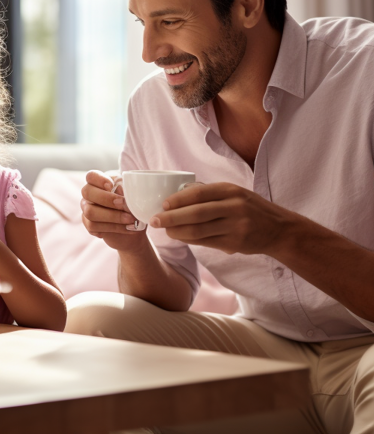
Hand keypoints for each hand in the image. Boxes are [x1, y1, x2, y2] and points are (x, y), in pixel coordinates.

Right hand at [81, 170, 148, 251]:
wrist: (133, 223)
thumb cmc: (131, 203)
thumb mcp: (132, 193)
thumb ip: (126, 190)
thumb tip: (121, 191)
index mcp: (98, 182)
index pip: (91, 176)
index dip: (99, 180)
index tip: (112, 186)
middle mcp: (89, 194)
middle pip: (87, 192)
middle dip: (107, 199)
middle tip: (125, 205)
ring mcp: (87, 209)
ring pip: (90, 212)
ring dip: (113, 216)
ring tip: (131, 220)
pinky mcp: (89, 225)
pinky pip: (94, 227)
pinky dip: (113, 228)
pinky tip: (127, 228)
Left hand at [151, 182, 287, 255]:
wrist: (279, 229)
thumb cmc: (250, 208)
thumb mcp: (235, 194)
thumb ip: (211, 194)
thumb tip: (179, 194)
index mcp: (231, 191)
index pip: (199, 193)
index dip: (178, 200)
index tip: (162, 204)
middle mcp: (234, 207)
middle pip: (196, 213)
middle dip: (172, 218)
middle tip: (155, 220)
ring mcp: (236, 226)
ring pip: (199, 230)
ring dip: (178, 232)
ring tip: (166, 231)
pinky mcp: (235, 243)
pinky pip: (207, 242)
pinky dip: (191, 240)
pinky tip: (181, 237)